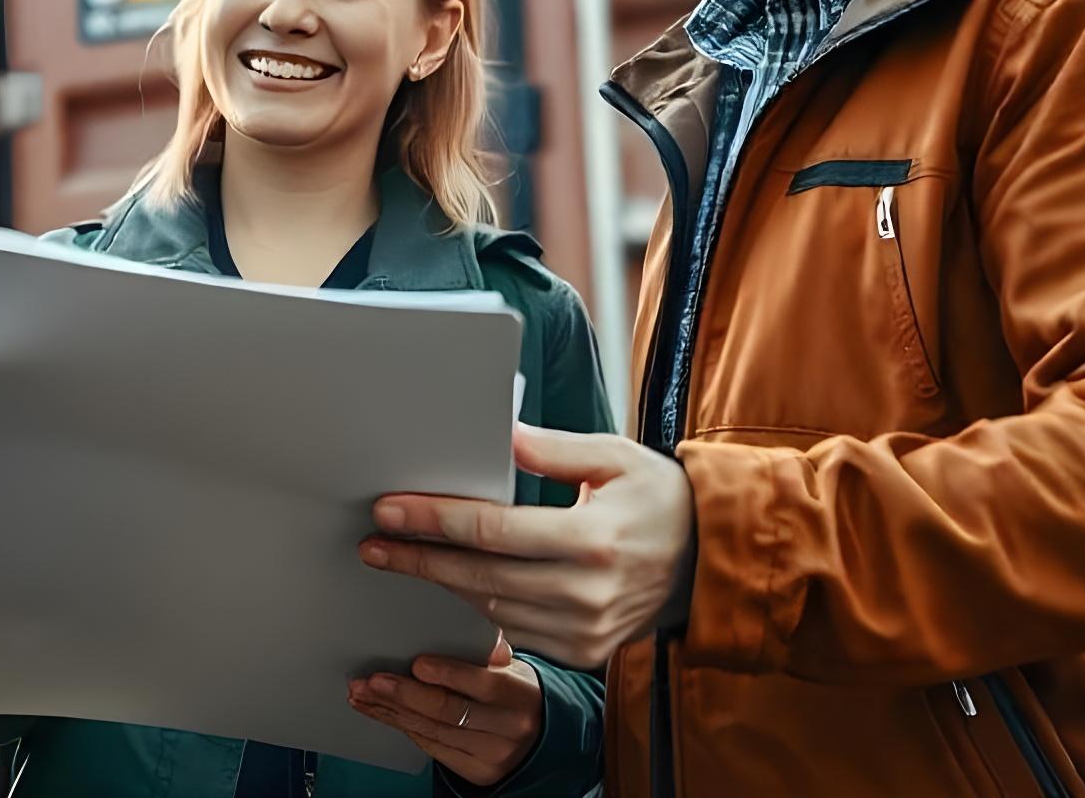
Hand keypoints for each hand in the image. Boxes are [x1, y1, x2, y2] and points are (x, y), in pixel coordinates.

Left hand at [348, 635, 543, 785]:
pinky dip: (402, 727)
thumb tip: (471, 633)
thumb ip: (489, 653)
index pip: (483, 683)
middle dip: (404, 695)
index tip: (418, 663)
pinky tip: (379, 712)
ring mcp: (491, 754)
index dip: (449, 674)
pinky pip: (431, 746)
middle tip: (371, 680)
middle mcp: (508, 728)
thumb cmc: (515, 691)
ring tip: (361, 694)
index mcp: (519, 695)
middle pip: (449, 711)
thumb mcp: (513, 668)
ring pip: (433, 731)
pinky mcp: (475, 771)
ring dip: (390, 711)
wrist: (541, 737)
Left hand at [360, 424, 695, 669]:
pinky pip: (516, 632)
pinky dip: (478, 610)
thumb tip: (497, 433)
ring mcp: (587, 630)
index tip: (388, 510)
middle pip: (481, 578)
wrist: (712, 564)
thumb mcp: (615, 459)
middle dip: (420, 558)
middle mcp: (588, 592)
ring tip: (398, 560)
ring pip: (492, 609)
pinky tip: (448, 586)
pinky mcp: (585, 651)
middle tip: (373, 543)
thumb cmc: (662, 500)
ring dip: (442, 585)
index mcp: (594, 538)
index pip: (493, 530)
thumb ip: (551, 450)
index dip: (435, 520)